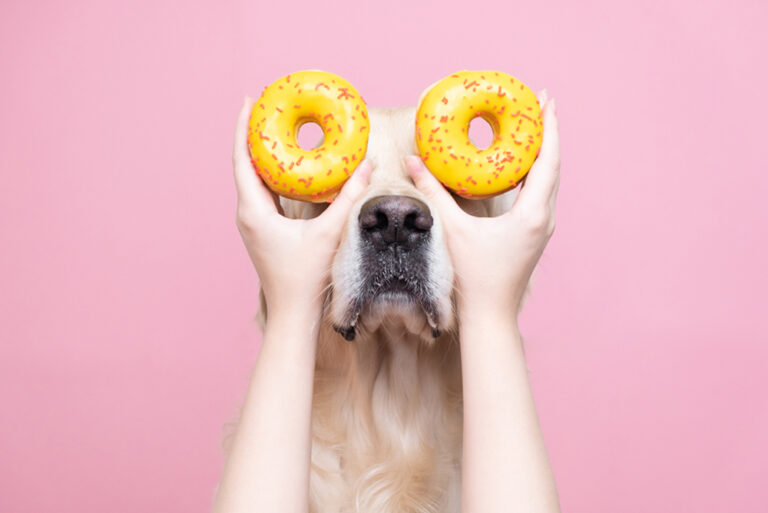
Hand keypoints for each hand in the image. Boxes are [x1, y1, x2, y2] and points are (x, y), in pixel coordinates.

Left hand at [232, 97, 372, 315]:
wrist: (293, 314)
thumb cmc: (306, 278)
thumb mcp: (330, 234)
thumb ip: (348, 198)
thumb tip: (367, 166)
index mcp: (254, 211)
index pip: (243, 159)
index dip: (244, 128)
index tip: (249, 101)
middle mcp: (248, 214)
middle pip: (246, 164)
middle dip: (255, 134)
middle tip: (269, 106)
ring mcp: (254, 222)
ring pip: (254, 178)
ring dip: (264, 153)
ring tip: (278, 127)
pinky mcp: (263, 229)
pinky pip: (264, 192)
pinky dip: (274, 174)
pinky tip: (289, 165)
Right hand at [405, 91, 559, 317]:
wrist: (489, 317)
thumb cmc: (473, 278)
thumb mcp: (451, 230)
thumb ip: (432, 193)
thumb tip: (412, 160)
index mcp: (532, 214)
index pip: (547, 160)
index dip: (547, 127)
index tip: (545, 98)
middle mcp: (544, 218)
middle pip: (553, 165)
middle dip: (546, 132)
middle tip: (537, 103)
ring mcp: (542, 228)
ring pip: (549, 180)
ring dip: (542, 152)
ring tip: (530, 127)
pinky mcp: (534, 235)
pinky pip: (541, 193)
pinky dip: (534, 172)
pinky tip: (519, 165)